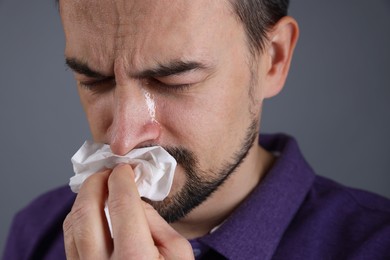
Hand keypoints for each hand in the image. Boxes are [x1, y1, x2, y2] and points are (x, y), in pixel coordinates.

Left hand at [63, 164, 193, 258]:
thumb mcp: (179, 253)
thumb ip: (156, 222)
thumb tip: (134, 199)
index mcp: (136, 259)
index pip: (121, 204)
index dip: (121, 179)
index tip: (125, 168)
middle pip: (86, 211)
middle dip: (95, 182)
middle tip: (107, 172)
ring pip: (72, 225)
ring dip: (84, 198)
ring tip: (100, 188)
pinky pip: (70, 240)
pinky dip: (78, 218)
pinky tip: (92, 210)